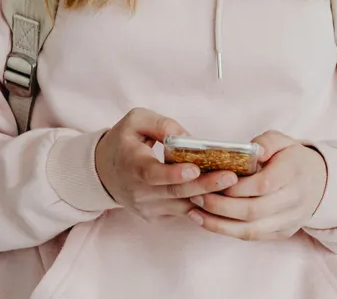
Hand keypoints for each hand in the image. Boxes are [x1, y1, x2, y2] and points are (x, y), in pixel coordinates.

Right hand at [94, 107, 238, 220]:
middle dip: (206, 185)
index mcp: (132, 165)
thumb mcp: (135, 121)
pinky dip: (201, 204)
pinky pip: (182, 212)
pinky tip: (221, 194)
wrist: (103, 172)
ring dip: (209, 197)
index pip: (152, 174)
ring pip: (182, 205)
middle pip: (175, 192)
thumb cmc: (123, 142)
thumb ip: (161, 124)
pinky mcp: (156, 216)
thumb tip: (188, 137)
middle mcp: (139, 191)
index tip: (195, 169)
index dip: (173, 173)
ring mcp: (147, 207)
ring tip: (233, 186)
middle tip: (231, 177)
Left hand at [186, 130, 327, 240]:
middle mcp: (294, 201)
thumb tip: (253, 151)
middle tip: (195, 196)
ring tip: (194, 213)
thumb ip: (266, 142)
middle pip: (253, 211)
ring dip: (218, 224)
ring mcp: (289, 221)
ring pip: (250, 230)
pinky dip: (228, 231)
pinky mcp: (282, 233)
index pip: (263, 185)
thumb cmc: (293, 159)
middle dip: (220, 206)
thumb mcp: (283, 141)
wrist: (320, 183)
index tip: (212, 179)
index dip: (236, 186)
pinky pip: (252, 237)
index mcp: (293, 174)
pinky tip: (208, 222)